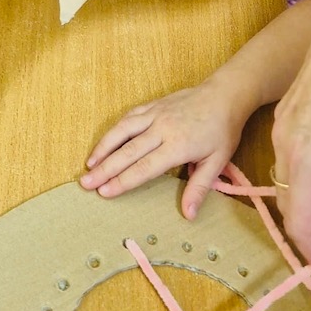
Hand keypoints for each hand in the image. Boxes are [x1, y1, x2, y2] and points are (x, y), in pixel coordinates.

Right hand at [80, 80, 248, 219]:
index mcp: (177, 146)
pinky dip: (114, 130)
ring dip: (103, 147)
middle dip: (105, 169)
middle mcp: (161, 129)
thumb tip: (188, 215)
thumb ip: (199, 187)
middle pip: (127, 151)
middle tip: (86, 183)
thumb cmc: (222, 130)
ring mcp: (155, 114)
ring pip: (123, 131)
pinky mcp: (153, 105)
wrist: (224, 95)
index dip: (123, 181)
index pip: (144, 167)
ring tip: (88, 164)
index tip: (105, 192)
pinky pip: (129, 117)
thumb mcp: (217, 161)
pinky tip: (105, 142)